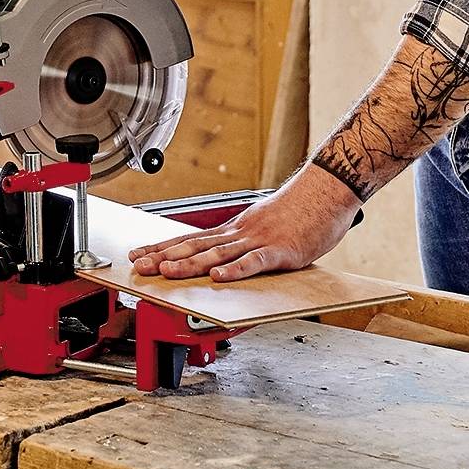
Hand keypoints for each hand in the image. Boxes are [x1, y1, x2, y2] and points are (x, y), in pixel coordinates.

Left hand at [128, 165, 360, 282]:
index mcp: (236, 228)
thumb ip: (246, 242)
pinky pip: (254, 263)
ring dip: (191, 263)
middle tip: (139, 265)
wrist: (329, 190)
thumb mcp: (265, 223)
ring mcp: (260, 240)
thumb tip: (228, 257)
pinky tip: (218, 278)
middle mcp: (241, 232)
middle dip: (165, 256)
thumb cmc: (302, 210)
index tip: (140, 254)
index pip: (191, 238)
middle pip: (196, 245)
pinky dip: (235, 271)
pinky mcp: (281, 251)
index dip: (163, 246)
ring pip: (219, 254)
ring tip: (167, 271)